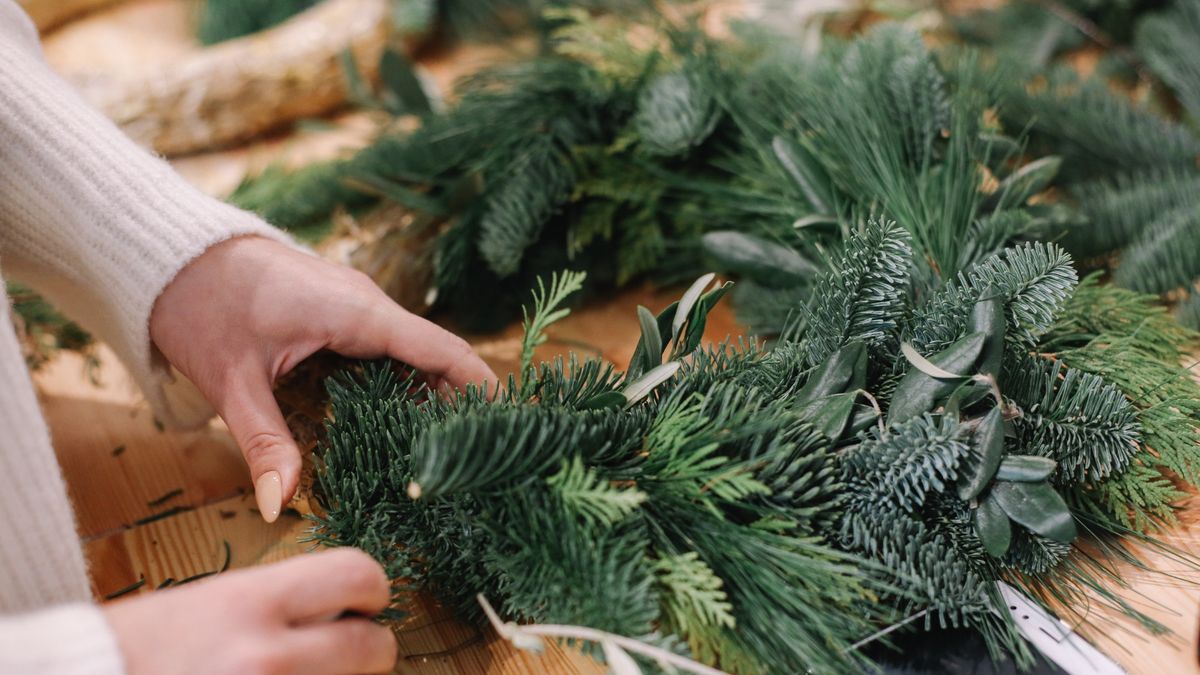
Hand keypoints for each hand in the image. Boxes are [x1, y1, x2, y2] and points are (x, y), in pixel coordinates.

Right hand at [103, 548, 396, 674]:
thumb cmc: (139, 650)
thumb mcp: (211, 604)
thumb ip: (279, 603)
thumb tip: (343, 609)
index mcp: (249, 602)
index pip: (356, 575)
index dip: (370, 590)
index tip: (365, 603)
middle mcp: (265, 657)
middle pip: (372, 648)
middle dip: (370, 649)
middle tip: (354, 651)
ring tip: (307, 672)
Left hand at [150, 236, 496, 521]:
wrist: (172, 252)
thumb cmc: (201, 306)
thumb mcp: (233, 382)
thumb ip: (265, 443)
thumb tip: (278, 505)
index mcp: (356, 312)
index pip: (440, 349)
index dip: (478, 386)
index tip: (506, 423)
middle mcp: (367, 304)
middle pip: (433, 354)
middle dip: (456, 403)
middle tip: (471, 457)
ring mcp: (354, 303)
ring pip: (409, 352)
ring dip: (426, 394)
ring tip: (439, 450)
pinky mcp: (339, 309)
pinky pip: (384, 347)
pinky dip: (397, 382)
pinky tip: (392, 422)